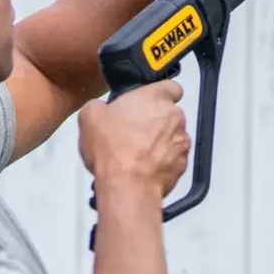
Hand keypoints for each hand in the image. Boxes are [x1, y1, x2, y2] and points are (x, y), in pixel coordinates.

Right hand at [79, 81, 189, 201]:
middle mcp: (176, 117)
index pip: (171, 86)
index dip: (160, 94)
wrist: (127, 186)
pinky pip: (173, 159)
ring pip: (172, 138)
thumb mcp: (90, 117)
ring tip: (137, 156)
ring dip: (160, 143)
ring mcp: (182, 142)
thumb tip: (103, 110)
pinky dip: (162, 162)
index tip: (147, 104)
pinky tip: (144, 170)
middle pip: (168, 115)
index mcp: (157, 97)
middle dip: (154, 122)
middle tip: (132, 133)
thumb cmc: (111, 146)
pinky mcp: (183, 166)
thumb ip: (100, 106)